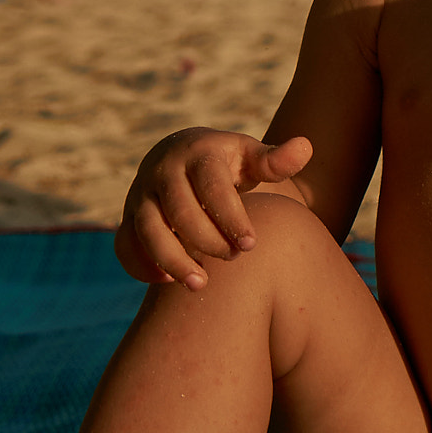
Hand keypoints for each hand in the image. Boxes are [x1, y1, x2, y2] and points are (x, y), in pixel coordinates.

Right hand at [113, 128, 312, 288]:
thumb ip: (276, 161)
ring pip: (146, 229)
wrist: (184, 157)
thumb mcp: (252, 157)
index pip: (212, 187)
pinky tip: (168, 282)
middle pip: (179, 211)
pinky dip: (142, 266)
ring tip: (200, 284)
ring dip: (171, 260)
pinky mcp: (127, 217)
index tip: (252, 245)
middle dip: (206, 240)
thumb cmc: (228, 163)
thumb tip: (305, 148)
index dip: (232, 218)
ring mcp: (140, 194)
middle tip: (234, 258)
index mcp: (198, 153)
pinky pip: (125, 245)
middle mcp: (163, 171)